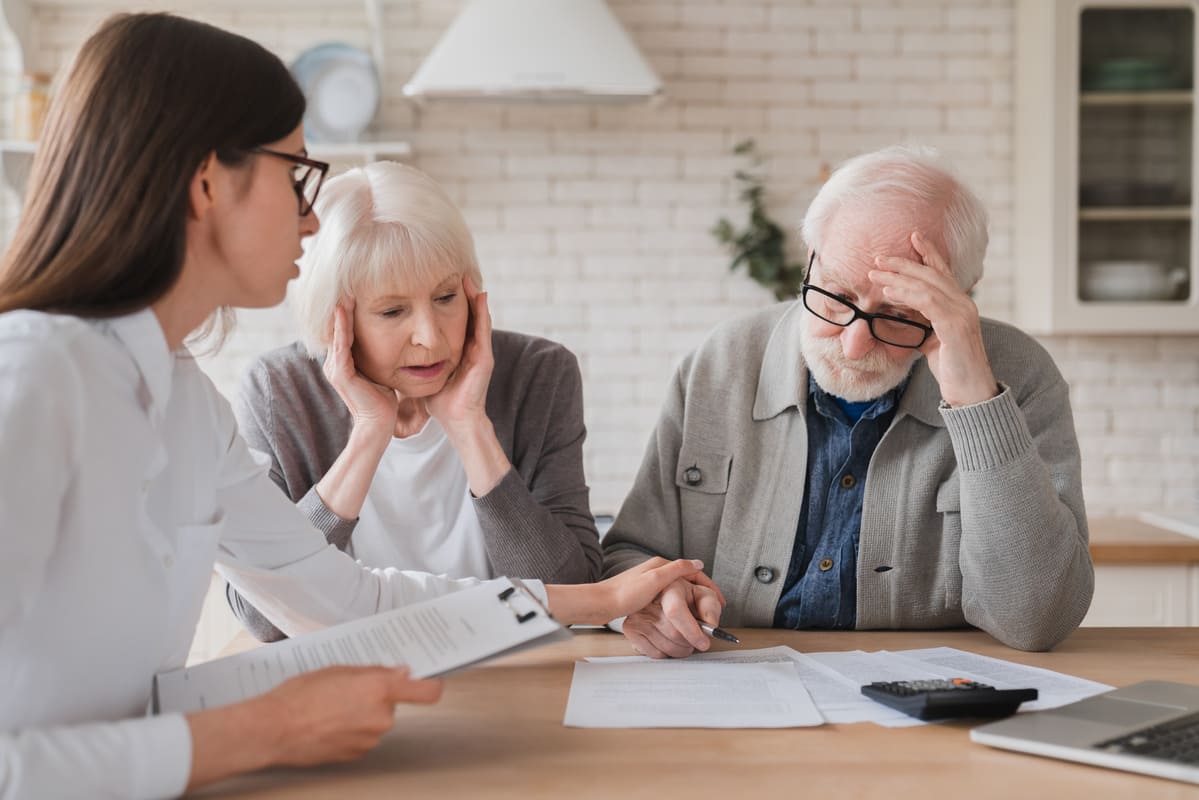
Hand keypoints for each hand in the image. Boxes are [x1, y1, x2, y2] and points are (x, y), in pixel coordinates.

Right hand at [185, 665, 442, 789]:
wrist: (273, 729)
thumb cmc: (300, 695)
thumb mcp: (339, 669)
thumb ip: (374, 672)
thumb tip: (400, 673)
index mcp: (380, 689)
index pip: (427, 691)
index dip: (431, 684)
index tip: (429, 680)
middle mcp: (381, 716)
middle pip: (393, 704)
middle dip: (378, 696)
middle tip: (350, 689)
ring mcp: (370, 739)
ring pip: (376, 721)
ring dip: (362, 714)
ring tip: (332, 706)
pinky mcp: (357, 754)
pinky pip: (363, 737)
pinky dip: (351, 730)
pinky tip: (328, 722)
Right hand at [323, 299, 398, 438]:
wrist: (379, 424)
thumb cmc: (383, 400)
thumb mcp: (380, 373)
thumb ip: (378, 358)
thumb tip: (392, 344)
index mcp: (343, 363)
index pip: (345, 333)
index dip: (347, 314)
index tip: (353, 294)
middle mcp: (335, 364)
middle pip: (338, 330)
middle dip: (342, 309)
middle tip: (346, 286)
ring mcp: (335, 369)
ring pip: (337, 335)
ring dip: (340, 313)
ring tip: (343, 293)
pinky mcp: (340, 374)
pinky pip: (341, 346)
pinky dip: (342, 327)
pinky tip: (344, 312)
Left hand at [427, 276, 493, 432]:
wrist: (457, 420)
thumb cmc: (441, 400)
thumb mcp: (428, 373)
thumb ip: (418, 360)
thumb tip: (398, 350)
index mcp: (460, 351)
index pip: (457, 321)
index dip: (450, 302)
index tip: (441, 283)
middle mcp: (473, 349)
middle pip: (470, 315)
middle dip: (465, 295)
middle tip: (458, 272)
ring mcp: (481, 352)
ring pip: (479, 318)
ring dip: (476, 298)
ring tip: (469, 278)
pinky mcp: (485, 358)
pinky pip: (484, 330)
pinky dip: (483, 312)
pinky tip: (480, 296)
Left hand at [546, 557, 722, 625]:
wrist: (599, 604)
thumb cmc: (625, 593)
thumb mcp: (655, 580)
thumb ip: (677, 570)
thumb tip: (699, 562)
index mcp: (661, 565)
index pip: (693, 571)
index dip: (709, 586)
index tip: (720, 601)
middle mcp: (656, 571)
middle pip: (687, 581)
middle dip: (702, 595)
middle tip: (714, 611)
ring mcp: (649, 583)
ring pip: (678, 591)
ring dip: (691, 602)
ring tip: (700, 617)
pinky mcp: (643, 595)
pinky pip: (669, 600)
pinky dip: (679, 607)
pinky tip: (680, 618)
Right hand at [623, 577, 725, 658]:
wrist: (664, 596)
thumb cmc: (685, 596)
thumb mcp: (703, 595)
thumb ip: (710, 608)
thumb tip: (711, 626)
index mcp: (668, 587)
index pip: (676, 611)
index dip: (692, 631)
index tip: (704, 643)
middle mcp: (649, 601)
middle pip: (674, 634)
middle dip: (691, 642)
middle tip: (697, 639)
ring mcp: (637, 615)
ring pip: (666, 648)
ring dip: (682, 650)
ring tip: (685, 639)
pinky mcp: (631, 629)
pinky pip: (655, 653)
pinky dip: (667, 652)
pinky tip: (670, 640)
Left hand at [870, 232, 998, 406]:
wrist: (971, 392)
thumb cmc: (952, 368)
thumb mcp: (932, 340)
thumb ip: (920, 323)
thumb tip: (898, 313)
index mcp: (960, 304)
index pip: (943, 272)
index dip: (928, 253)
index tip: (912, 237)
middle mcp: (964, 303)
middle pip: (931, 274)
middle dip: (904, 263)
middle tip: (879, 257)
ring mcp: (962, 313)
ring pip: (927, 285)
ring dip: (898, 277)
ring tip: (875, 274)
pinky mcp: (955, 326)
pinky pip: (927, 303)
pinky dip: (906, 295)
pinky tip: (889, 292)